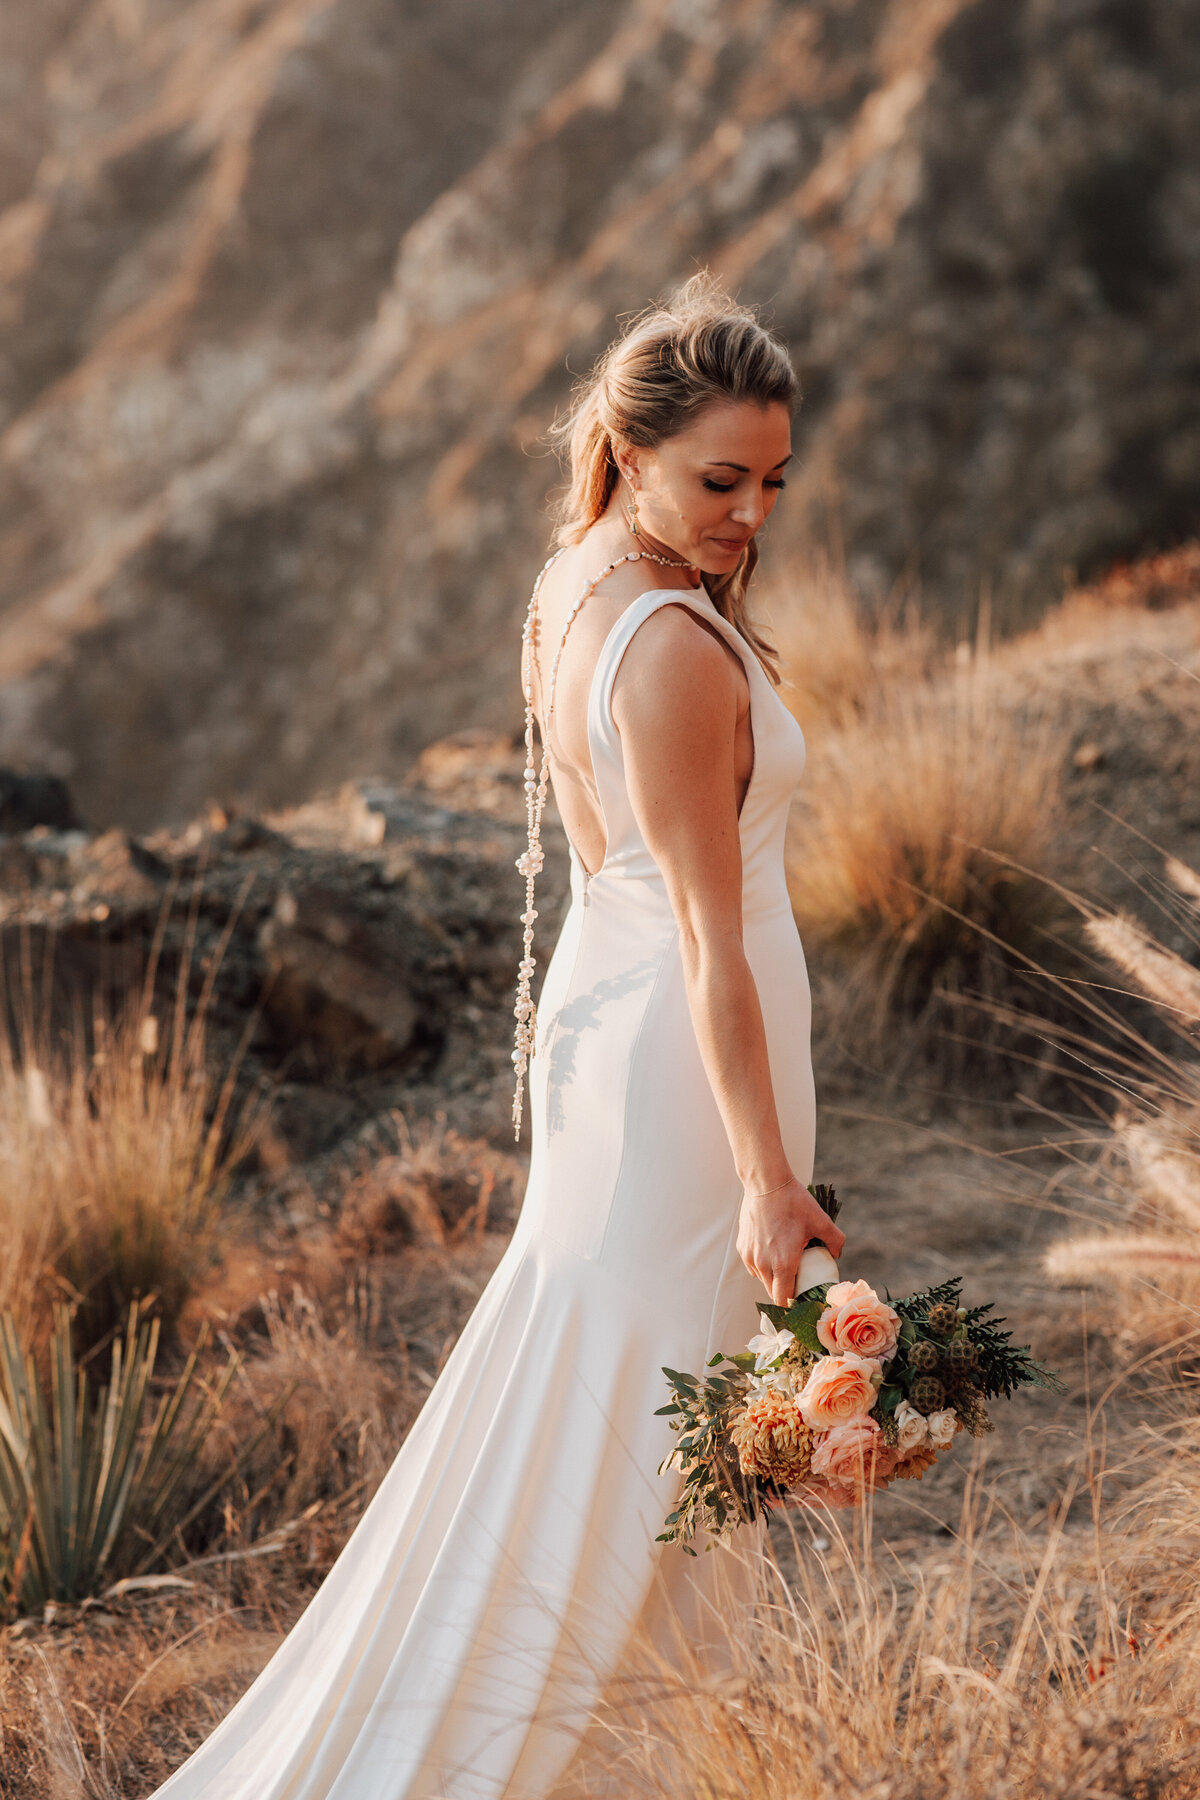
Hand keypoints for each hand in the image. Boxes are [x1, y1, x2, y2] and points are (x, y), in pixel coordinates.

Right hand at [736, 1177, 845, 1307]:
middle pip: (773, 1292)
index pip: (783, 1299)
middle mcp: (763, 1264)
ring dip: (774, 1277)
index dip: (793, 1304)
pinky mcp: (742, 1248)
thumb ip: (835, 1240)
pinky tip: (772, 1249)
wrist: (766, 1183)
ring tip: (785, 1261)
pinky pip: (754, 1266)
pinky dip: (763, 1265)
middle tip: (799, 1279)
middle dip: (786, 1290)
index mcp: (783, 1263)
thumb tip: (837, 1254)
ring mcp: (750, 1256)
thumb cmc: (794, 1202)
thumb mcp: (821, 1220)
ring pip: (762, 1279)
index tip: (803, 1297)